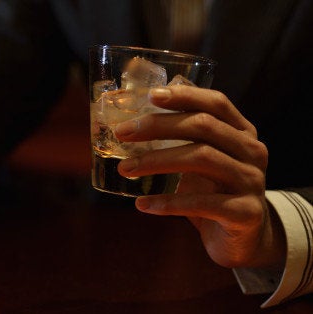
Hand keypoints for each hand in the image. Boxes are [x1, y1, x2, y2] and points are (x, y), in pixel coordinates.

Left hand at [113, 85, 284, 267]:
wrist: (244, 238)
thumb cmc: (213, 192)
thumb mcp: (201, 159)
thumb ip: (182, 138)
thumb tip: (134, 120)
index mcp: (241, 132)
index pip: (215, 103)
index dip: (184, 95)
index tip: (150, 95)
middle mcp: (251, 151)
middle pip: (203, 126)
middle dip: (157, 126)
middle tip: (121, 133)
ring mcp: (252, 181)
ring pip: (201, 158)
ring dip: (156, 161)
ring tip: (124, 169)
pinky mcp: (246, 212)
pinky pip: (202, 203)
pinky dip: (168, 203)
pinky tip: (142, 204)